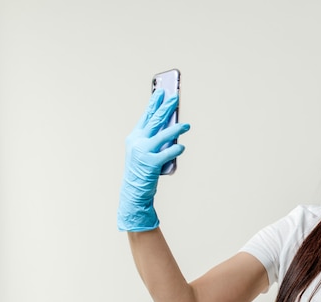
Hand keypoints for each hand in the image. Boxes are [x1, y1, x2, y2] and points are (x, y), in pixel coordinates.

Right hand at [117, 90, 189, 231]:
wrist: (134, 190)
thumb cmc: (142, 169)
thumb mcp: (144, 150)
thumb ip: (155, 138)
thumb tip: (172, 126)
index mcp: (134, 136)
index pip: (145, 115)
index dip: (154, 103)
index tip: (161, 91)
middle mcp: (137, 142)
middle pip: (155, 121)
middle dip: (166, 108)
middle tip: (175, 98)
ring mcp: (143, 152)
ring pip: (163, 135)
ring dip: (176, 128)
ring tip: (186, 125)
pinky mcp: (151, 163)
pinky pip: (168, 153)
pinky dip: (176, 149)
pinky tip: (182, 146)